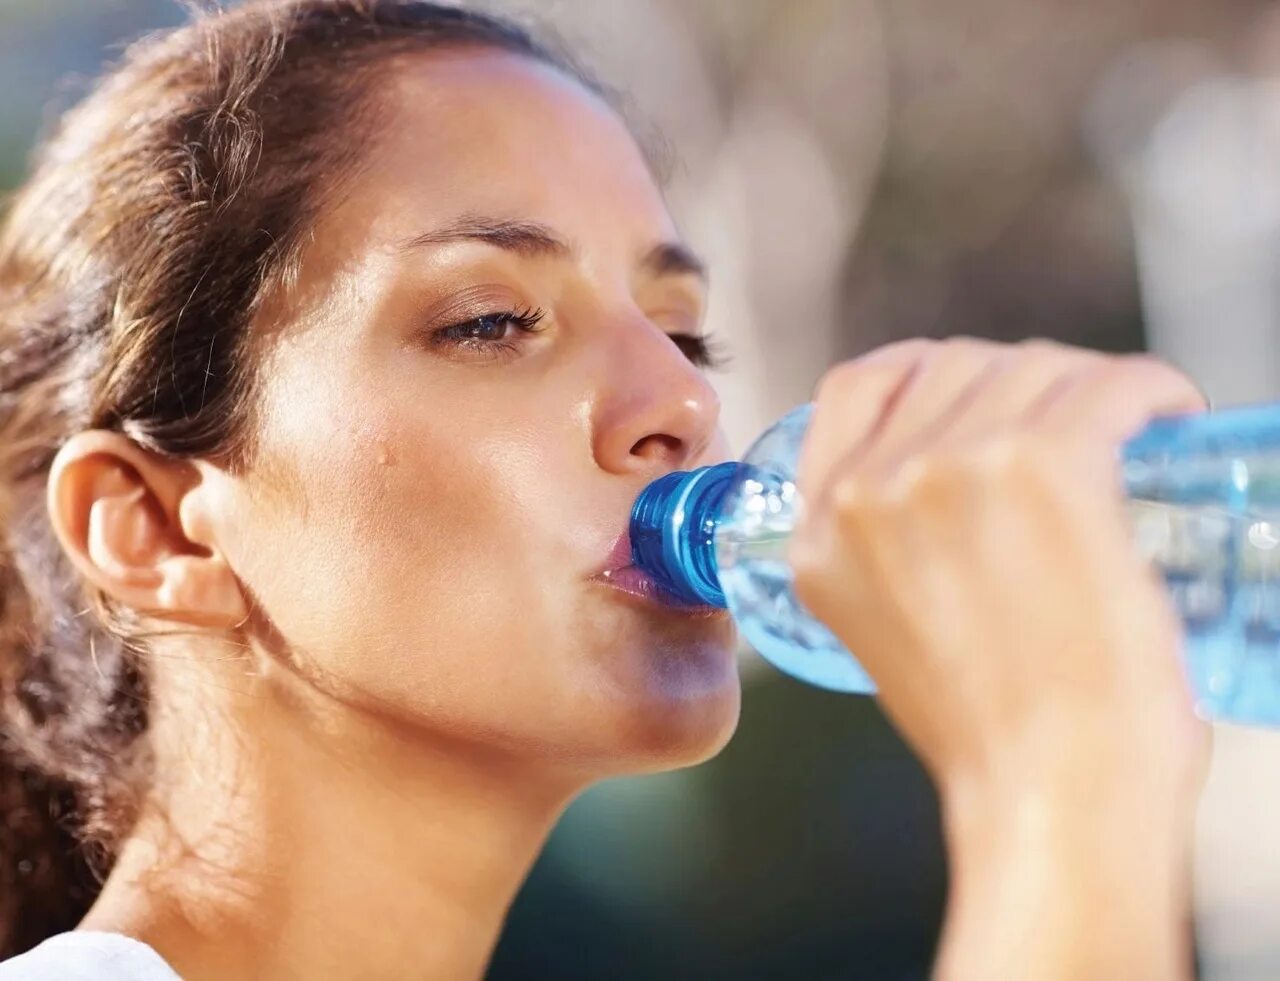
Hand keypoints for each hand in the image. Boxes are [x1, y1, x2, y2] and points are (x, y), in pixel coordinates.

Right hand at [789, 337, 1209, 978]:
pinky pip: (1109, 384)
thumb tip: (950, 504)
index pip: (858, 386)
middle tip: (1073, 422)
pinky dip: (1150, 391)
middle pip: (953, 365)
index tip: (978, 392)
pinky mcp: (1042, 465)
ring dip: (1088, 387)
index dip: (928, 375)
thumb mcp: (884, 633)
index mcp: (821, 533)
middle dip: (1019, 383)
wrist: (1049, 792)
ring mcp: (950, 468)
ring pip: (1034, 368)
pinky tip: (1165, 415)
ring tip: (1130, 430)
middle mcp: (870, 488)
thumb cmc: (991, 736)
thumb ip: (887, 554)